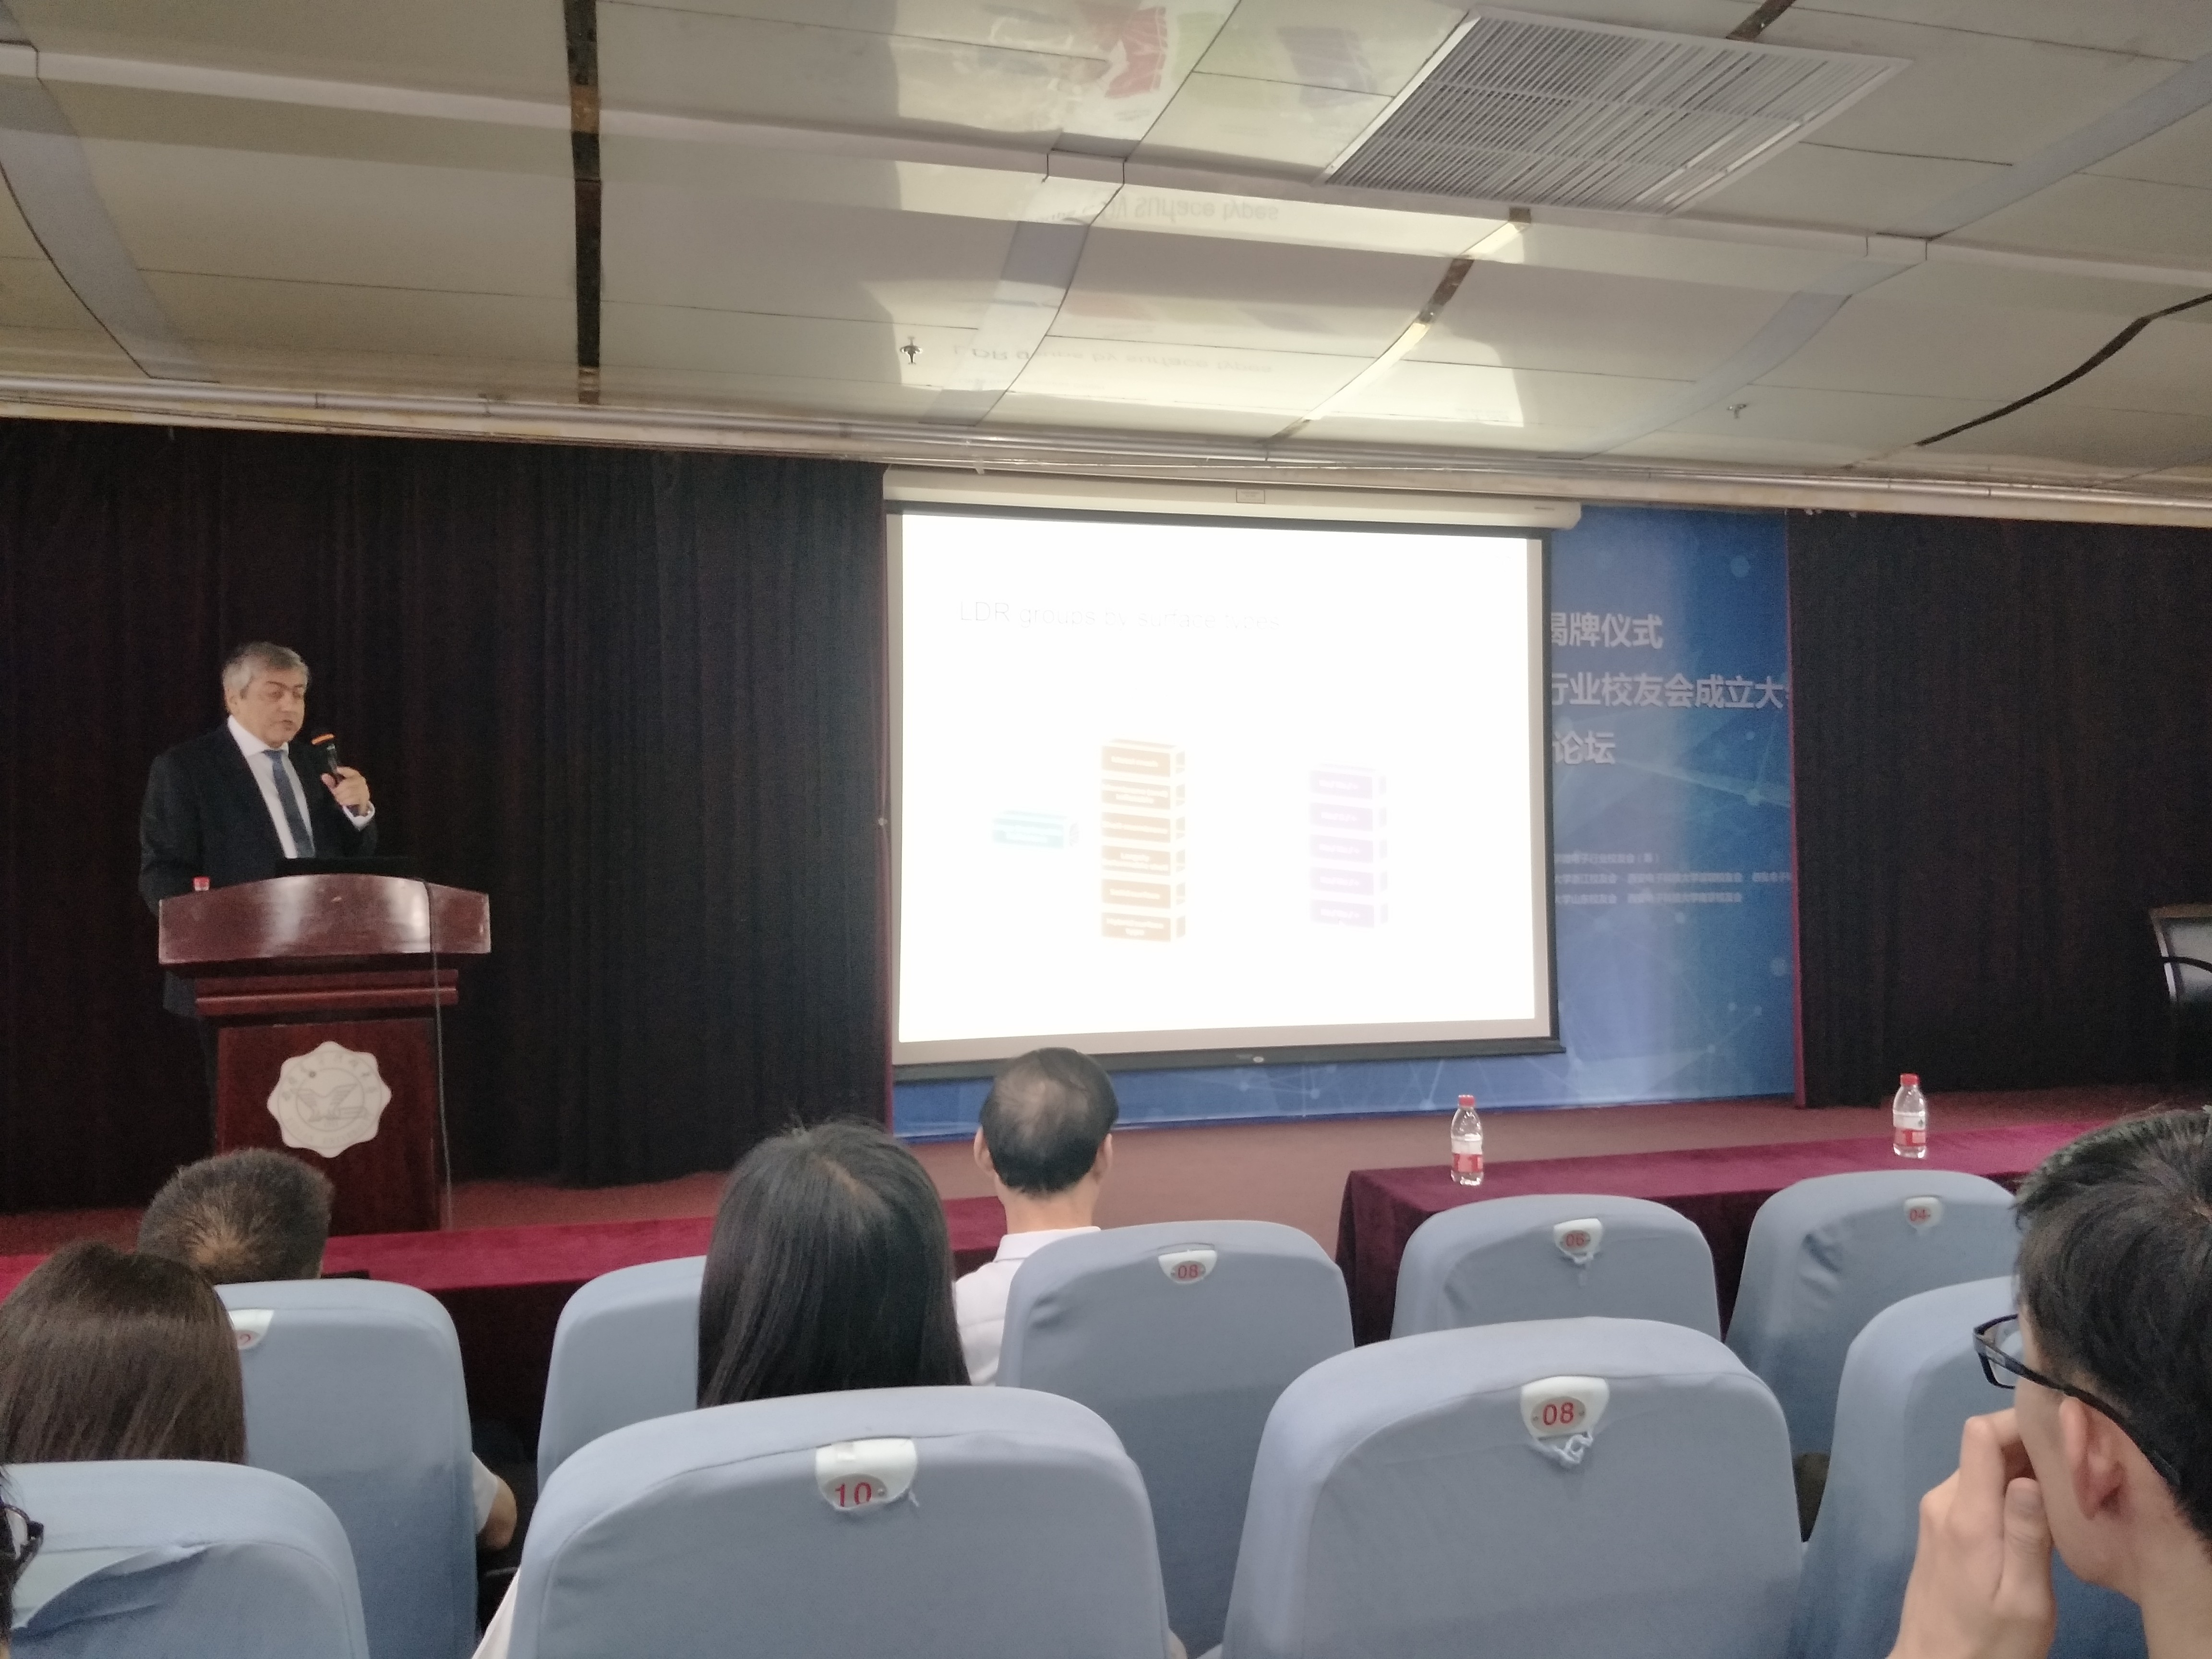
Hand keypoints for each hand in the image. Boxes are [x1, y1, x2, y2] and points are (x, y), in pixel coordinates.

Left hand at [322, 765, 371, 811]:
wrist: (361, 799)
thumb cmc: (348, 790)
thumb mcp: (339, 786)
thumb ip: (331, 781)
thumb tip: (323, 776)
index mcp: (355, 776)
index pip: (351, 771)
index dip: (344, 770)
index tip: (337, 770)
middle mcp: (361, 782)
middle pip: (347, 783)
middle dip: (338, 789)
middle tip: (334, 793)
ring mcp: (363, 790)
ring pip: (349, 792)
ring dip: (341, 796)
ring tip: (338, 798)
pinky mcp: (363, 799)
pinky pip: (352, 799)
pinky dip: (345, 801)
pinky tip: (342, 801)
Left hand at [1889, 1410, 2055, 1658]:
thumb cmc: (1989, 1642)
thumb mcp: (2024, 1599)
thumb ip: (2027, 1535)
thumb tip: (2030, 1477)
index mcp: (1965, 1513)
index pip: (1980, 1434)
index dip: (2020, 1422)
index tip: (2062, 1437)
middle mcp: (1943, 1501)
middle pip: (1983, 1448)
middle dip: (2029, 1449)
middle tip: (2076, 1471)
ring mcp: (1937, 1513)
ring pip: (1982, 1469)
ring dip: (2020, 1471)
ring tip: (2063, 1493)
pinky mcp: (1942, 1528)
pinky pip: (1976, 1491)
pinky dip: (2006, 1490)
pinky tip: (2035, 1515)